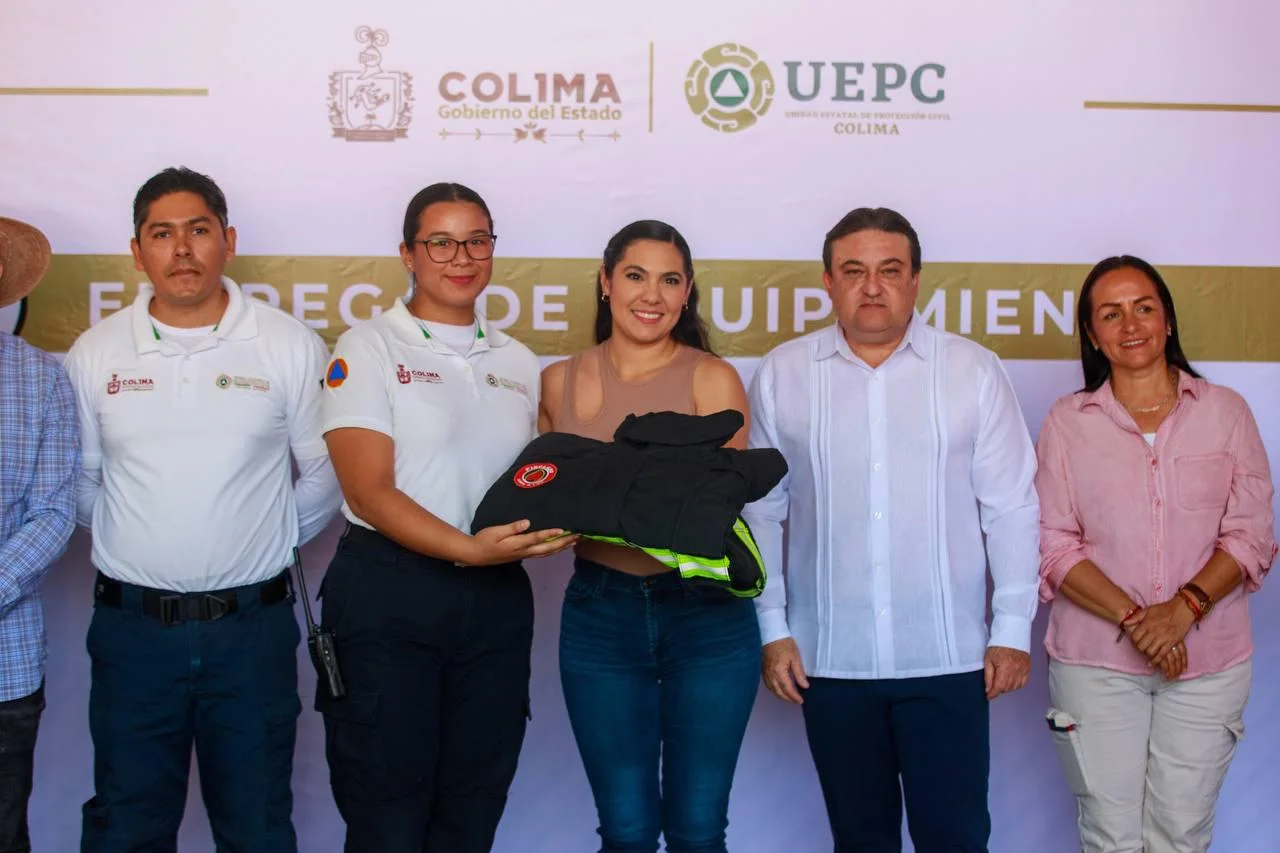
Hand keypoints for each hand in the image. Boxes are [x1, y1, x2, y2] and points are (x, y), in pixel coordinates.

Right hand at [461, 520, 577, 565]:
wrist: (476, 555)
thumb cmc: (484, 540)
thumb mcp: (495, 531)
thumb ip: (511, 528)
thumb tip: (526, 523)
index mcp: (517, 545)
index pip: (537, 539)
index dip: (550, 534)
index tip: (563, 529)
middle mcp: (524, 551)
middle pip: (548, 548)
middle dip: (564, 542)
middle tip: (579, 536)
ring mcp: (525, 555)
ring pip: (548, 552)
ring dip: (562, 547)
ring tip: (575, 541)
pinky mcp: (524, 555)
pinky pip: (543, 553)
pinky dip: (554, 550)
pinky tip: (560, 546)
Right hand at [762, 638, 809, 704]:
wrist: (771, 634)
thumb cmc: (784, 644)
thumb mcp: (795, 657)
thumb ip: (799, 673)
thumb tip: (805, 686)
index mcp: (779, 671)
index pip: (787, 688)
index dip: (794, 696)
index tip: (801, 700)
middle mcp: (770, 674)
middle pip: (778, 692)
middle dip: (788, 699)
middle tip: (796, 701)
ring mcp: (765, 673)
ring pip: (772, 689)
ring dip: (780, 696)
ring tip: (789, 698)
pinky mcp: (763, 670)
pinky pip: (768, 684)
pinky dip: (774, 690)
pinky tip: (779, 690)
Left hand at [983, 646, 1029, 699]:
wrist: (1011, 636)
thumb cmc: (998, 646)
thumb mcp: (988, 660)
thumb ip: (988, 676)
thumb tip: (988, 690)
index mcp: (1005, 668)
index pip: (999, 687)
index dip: (993, 694)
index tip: (988, 696)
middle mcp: (1016, 671)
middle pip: (1007, 688)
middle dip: (999, 689)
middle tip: (993, 684)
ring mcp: (1023, 670)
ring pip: (1015, 687)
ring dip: (1007, 687)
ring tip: (1001, 680)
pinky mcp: (1028, 669)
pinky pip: (1023, 683)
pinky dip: (1016, 684)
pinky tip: (1011, 680)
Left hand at [1124, 599, 1193, 678]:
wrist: (1182, 610)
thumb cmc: (1164, 609)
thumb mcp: (1148, 610)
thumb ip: (1136, 617)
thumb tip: (1125, 623)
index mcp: (1147, 624)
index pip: (1135, 636)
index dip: (1133, 641)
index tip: (1135, 641)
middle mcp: (1154, 632)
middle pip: (1141, 646)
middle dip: (1139, 648)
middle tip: (1140, 648)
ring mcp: (1163, 638)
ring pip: (1150, 652)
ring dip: (1147, 654)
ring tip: (1147, 653)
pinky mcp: (1171, 643)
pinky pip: (1162, 654)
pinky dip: (1157, 660)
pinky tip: (1153, 662)